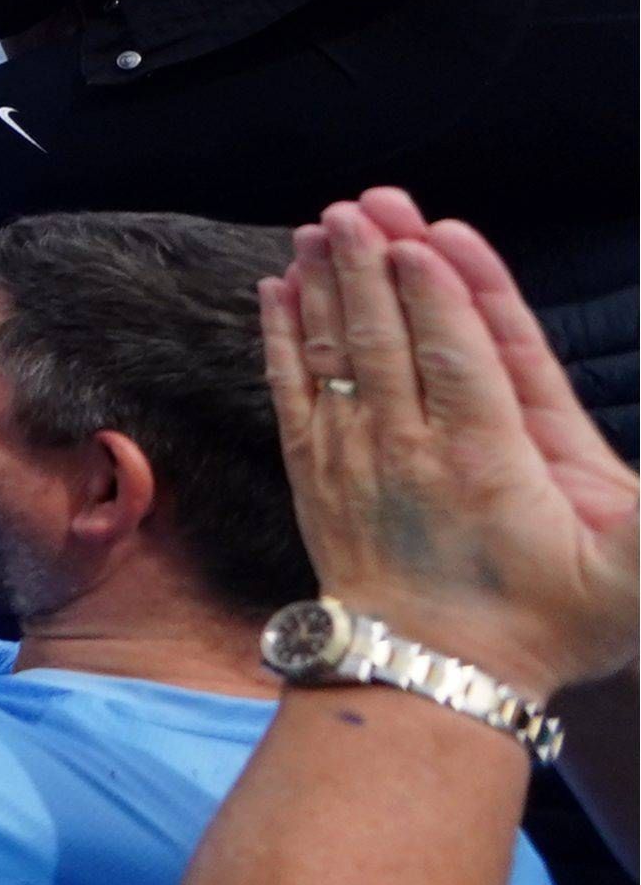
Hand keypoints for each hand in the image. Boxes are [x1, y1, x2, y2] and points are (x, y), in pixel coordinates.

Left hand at [269, 197, 640, 700]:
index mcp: (487, 465)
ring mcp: (355, 461)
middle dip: (372, 268)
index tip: (423, 236)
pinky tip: (277, 290)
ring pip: (335, 356)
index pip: (460, 360)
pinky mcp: (317, 475)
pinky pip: (293, 392)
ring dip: (325, 288)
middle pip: (387, 341)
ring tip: (315, 229)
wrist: (434, 678)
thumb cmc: (544, 627)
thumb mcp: (629, 580)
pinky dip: (284, 338)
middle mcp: (411, 453)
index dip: (440, 294)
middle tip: (358, 206)